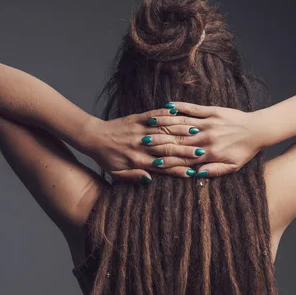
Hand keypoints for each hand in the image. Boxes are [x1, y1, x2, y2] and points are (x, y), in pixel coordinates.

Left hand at [84, 106, 208, 182]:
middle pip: (167, 149)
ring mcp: (139, 131)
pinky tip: (180, 114)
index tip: (193, 171)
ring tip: (197, 132)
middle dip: (185, 151)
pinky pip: (155, 116)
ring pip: (164, 131)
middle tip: (202, 151)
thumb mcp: (116, 173)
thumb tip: (149, 180)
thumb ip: (134, 176)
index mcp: (137, 161)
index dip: (178, 169)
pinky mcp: (137, 118)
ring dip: (181, 132)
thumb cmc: (106, 158)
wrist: (93, 137)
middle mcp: (140, 146)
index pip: (162, 167)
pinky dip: (167, 115)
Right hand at [139, 102, 267, 176]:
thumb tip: (196, 175)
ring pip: (183, 124)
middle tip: (143, 142)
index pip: (184, 158)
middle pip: (178, 141)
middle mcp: (206, 138)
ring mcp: (208, 123)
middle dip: (160, 142)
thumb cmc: (245, 151)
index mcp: (210, 154)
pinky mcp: (212, 111)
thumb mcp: (232, 167)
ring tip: (149, 124)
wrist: (258, 130)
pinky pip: (193, 109)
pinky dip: (180, 107)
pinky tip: (168, 106)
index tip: (152, 161)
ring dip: (165, 124)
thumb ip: (214, 171)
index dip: (167, 160)